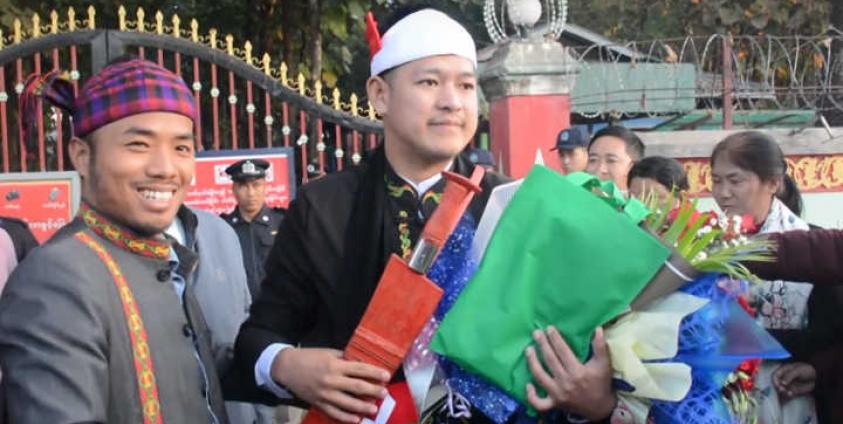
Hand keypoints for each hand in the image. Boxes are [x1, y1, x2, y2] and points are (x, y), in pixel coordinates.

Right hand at [272, 347, 390, 421]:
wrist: (287, 368)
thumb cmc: (310, 357)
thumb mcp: (329, 353)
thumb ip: (345, 359)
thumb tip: (362, 364)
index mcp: (335, 365)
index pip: (359, 369)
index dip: (374, 373)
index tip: (386, 376)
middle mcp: (331, 380)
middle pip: (357, 387)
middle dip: (373, 390)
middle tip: (384, 393)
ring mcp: (325, 394)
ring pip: (347, 403)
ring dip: (363, 407)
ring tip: (374, 408)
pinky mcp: (318, 403)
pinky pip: (334, 413)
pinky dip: (346, 417)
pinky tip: (356, 419)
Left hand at [525, 326, 615, 420]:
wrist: (600, 408)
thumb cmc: (601, 383)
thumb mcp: (604, 364)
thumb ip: (600, 347)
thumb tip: (598, 329)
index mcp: (578, 372)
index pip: (563, 351)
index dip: (555, 339)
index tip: (549, 328)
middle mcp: (566, 383)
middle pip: (550, 360)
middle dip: (542, 345)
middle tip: (536, 333)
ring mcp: (558, 394)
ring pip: (540, 377)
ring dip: (532, 362)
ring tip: (528, 349)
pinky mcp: (554, 404)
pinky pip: (539, 402)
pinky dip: (531, 396)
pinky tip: (528, 384)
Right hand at [773, 362, 815, 399]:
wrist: (818, 376)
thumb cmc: (807, 369)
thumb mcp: (797, 370)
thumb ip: (789, 376)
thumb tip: (782, 383)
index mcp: (784, 370)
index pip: (775, 376)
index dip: (775, 380)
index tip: (778, 385)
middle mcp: (784, 378)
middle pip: (777, 384)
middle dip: (778, 387)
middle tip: (782, 390)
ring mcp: (789, 384)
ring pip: (781, 390)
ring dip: (783, 392)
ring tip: (787, 392)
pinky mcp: (793, 390)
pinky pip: (788, 394)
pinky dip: (788, 395)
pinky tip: (790, 394)